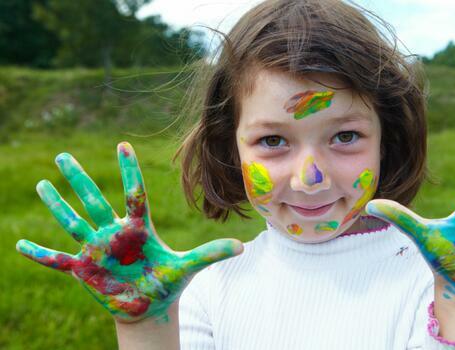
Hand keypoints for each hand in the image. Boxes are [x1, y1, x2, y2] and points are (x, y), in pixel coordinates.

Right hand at [16, 142, 243, 321]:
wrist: (149, 305)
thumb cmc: (167, 282)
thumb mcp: (188, 266)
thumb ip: (212, 253)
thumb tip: (243, 245)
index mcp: (139, 228)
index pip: (133, 193)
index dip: (129, 170)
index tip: (123, 143)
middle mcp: (114, 234)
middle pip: (93, 200)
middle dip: (78, 178)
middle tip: (63, 155)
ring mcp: (96, 250)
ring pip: (72, 221)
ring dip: (57, 205)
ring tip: (43, 183)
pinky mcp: (83, 270)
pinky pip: (56, 260)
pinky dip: (38, 254)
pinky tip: (17, 246)